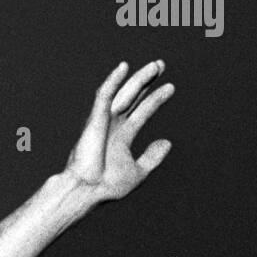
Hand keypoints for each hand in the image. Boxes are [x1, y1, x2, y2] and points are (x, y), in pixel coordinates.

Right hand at [65, 59, 173, 200]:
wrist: (87, 191)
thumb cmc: (106, 186)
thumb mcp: (137, 172)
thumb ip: (152, 158)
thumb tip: (167, 142)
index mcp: (121, 136)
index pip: (142, 112)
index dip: (155, 99)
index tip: (170, 87)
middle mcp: (113, 126)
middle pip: (133, 97)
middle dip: (147, 81)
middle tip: (160, 65)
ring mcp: (104, 121)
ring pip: (123, 93)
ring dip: (138, 79)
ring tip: (156, 66)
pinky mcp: (95, 119)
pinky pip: (104, 96)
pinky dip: (113, 81)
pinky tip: (123, 67)